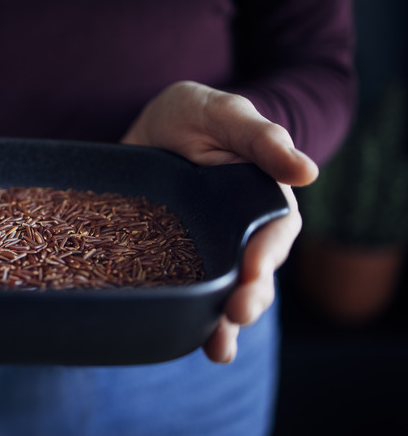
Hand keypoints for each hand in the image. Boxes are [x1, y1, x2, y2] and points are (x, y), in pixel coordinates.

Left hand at [122, 80, 317, 362]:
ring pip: (223, 292)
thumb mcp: (227, 114)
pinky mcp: (176, 257)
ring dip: (223, 322)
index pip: (273, 235)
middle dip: (249, 299)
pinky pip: (186, 289)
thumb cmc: (197, 113)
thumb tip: (308, 172)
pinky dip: (187, 316)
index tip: (253, 271)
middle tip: (236, 315)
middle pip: (253, 275)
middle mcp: (239, 231)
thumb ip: (262, 139)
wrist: (154, 123)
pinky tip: (183, 339)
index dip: (266, 255)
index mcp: (261, 201)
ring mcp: (207, 248)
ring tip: (217, 348)